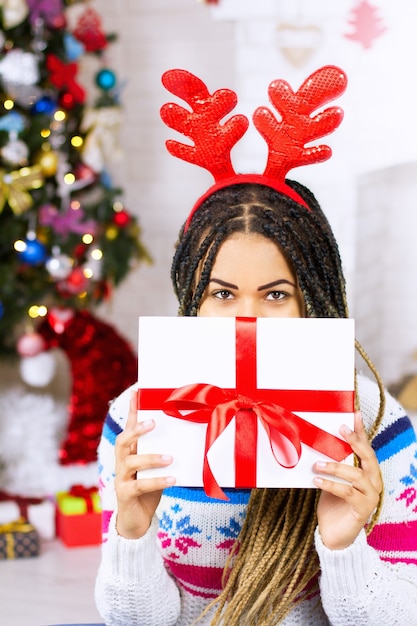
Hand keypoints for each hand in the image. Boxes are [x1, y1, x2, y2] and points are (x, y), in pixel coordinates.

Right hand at [114, 390, 175, 538]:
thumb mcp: (157, 469)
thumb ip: (163, 453)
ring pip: (129, 462)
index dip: (132, 411)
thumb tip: (185, 436)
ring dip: (150, 458)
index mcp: (129, 453)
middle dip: (136, 430)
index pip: (129, 428)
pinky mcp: (124, 495)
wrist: (137, 521)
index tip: (137, 393)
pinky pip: (139, 486)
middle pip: (122, 441)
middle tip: (153, 423)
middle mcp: (121, 463)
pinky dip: (157, 481)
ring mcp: (120, 479)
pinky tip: (173, 479)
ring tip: (170, 458)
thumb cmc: (149, 491)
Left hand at [314, 411, 381, 549]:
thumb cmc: (332, 503)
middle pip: (369, 458)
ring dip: (335, 467)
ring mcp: (371, 496)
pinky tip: (316, 480)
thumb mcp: (331, 478)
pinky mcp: (363, 509)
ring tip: (316, 464)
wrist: (333, 534)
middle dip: (355, 441)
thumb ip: (331, 463)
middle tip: (341, 430)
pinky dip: (331, 484)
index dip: (361, 431)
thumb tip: (317, 442)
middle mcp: (374, 482)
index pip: (366, 448)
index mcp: (367, 472)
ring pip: (357, 475)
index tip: (354, 413)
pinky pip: (347, 492)